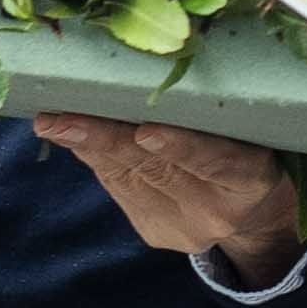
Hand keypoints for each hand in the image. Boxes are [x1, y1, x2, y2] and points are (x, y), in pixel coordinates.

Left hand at [32, 112, 306, 280]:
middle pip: (157, 169)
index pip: (218, 161)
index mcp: (253, 179)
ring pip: (128, 179)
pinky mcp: (157, 234)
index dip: (182, 146)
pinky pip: (119, 189)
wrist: (253, 215)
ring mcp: (184, 230)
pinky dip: (97, 159)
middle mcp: (218, 212)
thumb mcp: (246, 132)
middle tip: (61, 120)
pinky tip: (73, 138)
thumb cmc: (248, 148)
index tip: (146, 131)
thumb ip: (209, 114)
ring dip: (88, 147)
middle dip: (105, 140)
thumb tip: (143, 73)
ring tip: (53, 123)